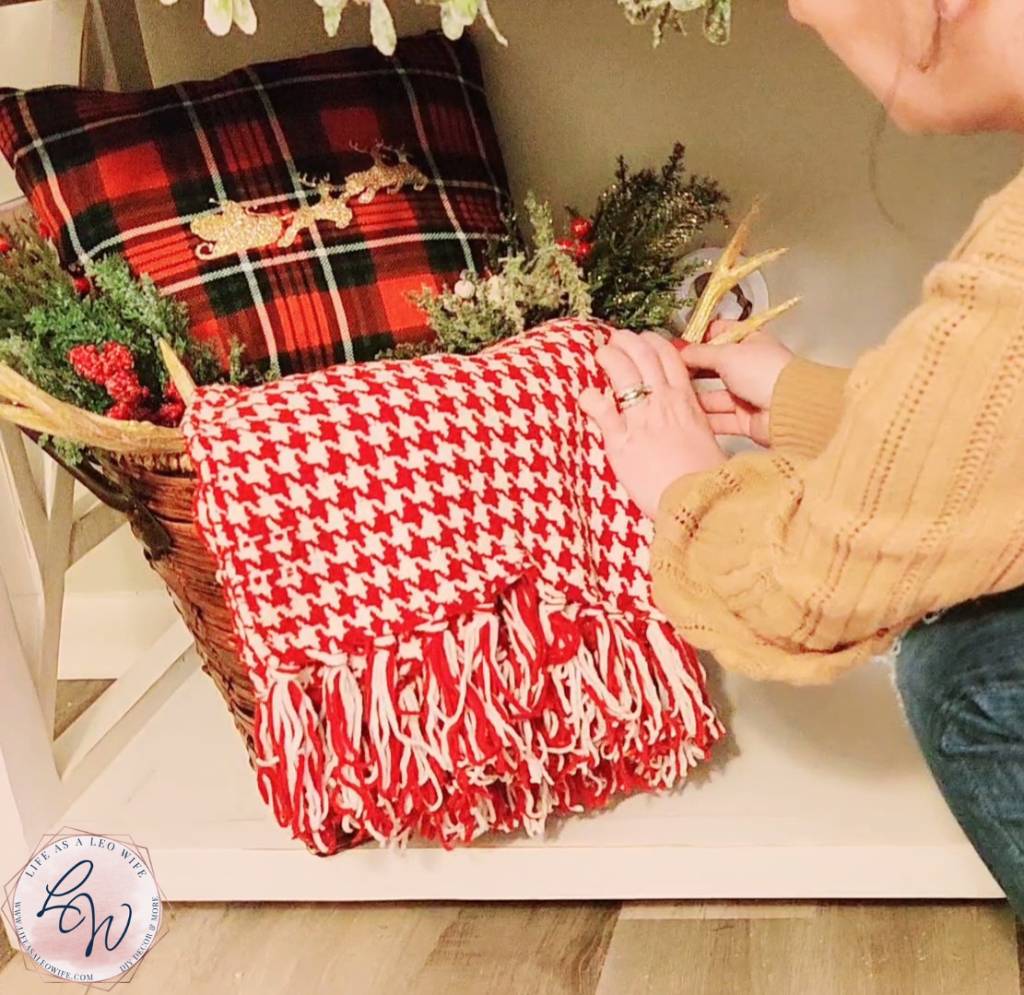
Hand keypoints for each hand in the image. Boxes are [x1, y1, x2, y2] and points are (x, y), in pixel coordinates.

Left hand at [580, 329, 727, 518]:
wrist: (699, 503)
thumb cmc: (704, 478)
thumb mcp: (704, 439)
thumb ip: (689, 421)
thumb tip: (680, 417)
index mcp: (686, 401)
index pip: (669, 356)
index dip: (651, 342)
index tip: (640, 341)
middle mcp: (664, 403)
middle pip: (643, 354)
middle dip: (626, 341)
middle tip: (614, 341)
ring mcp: (642, 420)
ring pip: (622, 372)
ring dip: (608, 357)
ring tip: (600, 355)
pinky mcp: (621, 442)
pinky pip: (602, 409)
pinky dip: (591, 398)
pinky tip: (586, 396)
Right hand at [679, 321, 793, 447]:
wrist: (790, 409)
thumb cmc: (766, 372)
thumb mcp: (727, 354)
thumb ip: (700, 353)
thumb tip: (680, 350)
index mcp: (750, 343)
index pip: (721, 334)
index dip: (700, 338)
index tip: (678, 345)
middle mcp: (749, 368)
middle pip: (714, 368)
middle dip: (694, 371)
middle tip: (671, 374)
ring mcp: (747, 395)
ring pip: (714, 396)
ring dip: (697, 397)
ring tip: (675, 397)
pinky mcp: (745, 419)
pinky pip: (720, 419)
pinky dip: (706, 419)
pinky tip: (689, 416)